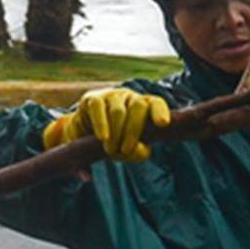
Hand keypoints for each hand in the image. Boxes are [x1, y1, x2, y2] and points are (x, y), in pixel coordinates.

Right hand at [42, 89, 172, 162]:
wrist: (86, 137)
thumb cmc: (116, 142)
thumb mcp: (131, 151)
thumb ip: (139, 152)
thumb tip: (135, 149)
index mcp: (146, 107)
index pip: (156, 103)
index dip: (160, 111)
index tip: (163, 123)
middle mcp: (130, 97)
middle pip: (138, 107)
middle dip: (133, 131)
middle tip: (124, 150)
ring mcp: (112, 96)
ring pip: (118, 111)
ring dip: (116, 133)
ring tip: (111, 150)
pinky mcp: (93, 99)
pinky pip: (98, 107)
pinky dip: (101, 124)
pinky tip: (102, 137)